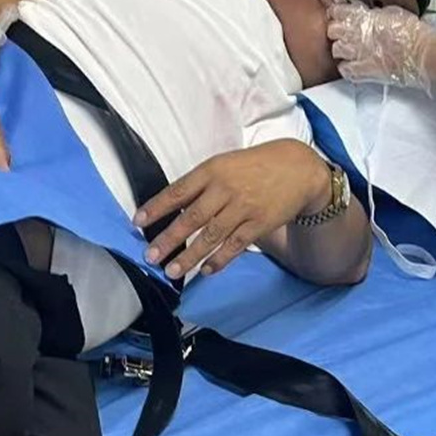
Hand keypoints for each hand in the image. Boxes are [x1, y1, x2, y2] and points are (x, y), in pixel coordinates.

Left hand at [133, 140, 329, 278]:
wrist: (297, 168)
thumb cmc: (253, 166)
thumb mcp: (223, 164)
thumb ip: (200, 185)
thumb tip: (172, 209)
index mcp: (212, 171)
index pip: (178, 191)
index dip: (157, 207)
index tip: (138, 222)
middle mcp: (225, 189)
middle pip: (192, 218)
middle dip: (168, 239)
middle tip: (150, 256)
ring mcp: (243, 208)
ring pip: (211, 236)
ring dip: (190, 256)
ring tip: (172, 271)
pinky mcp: (259, 224)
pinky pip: (235, 245)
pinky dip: (219, 260)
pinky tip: (205, 270)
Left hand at [327, 3, 435, 89]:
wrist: (421, 53)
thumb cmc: (413, 33)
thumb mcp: (393, 14)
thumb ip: (376, 15)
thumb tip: (371, 16)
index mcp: (363, 17)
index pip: (337, 11)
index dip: (337, 14)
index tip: (340, 16)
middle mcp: (356, 33)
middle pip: (332, 31)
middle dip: (337, 32)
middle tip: (345, 35)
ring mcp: (357, 53)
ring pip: (336, 50)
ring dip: (342, 50)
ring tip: (350, 52)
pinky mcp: (362, 70)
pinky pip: (345, 70)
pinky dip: (347, 69)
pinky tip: (353, 67)